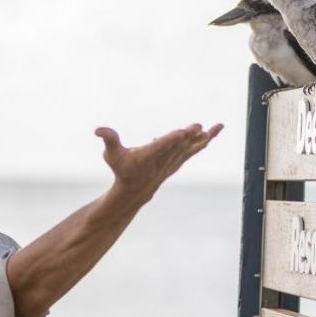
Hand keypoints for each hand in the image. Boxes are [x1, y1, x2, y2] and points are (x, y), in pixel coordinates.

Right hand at [95, 124, 223, 204]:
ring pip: (191, 147)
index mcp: (148, 156)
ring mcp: (173, 160)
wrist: (136, 190)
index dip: (172, 139)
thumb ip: (109, 139)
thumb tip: (98, 129)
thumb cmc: (122, 169)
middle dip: (189, 136)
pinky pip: (193, 150)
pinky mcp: (178, 160)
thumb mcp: (112, 155)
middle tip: (199, 126)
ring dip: (204, 137)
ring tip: (218, 127)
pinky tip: (212, 133)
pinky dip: (202, 142)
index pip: (161, 146)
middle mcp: (163, 159)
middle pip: (179, 145)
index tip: (183, 132)